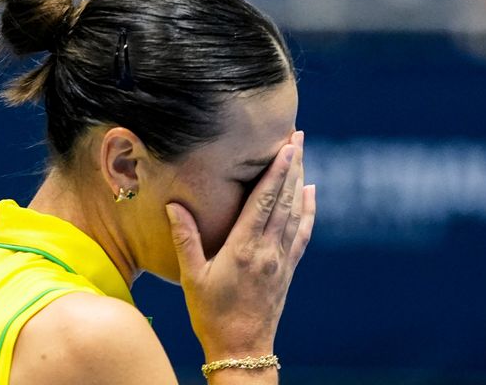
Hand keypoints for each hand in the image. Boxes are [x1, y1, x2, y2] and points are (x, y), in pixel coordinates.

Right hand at [165, 131, 315, 360]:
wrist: (242, 350)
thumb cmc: (211, 314)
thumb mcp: (192, 276)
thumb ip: (185, 238)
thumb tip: (174, 205)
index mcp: (245, 248)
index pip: (265, 201)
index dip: (277, 171)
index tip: (286, 146)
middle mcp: (269, 250)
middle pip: (286, 200)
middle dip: (293, 165)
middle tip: (299, 137)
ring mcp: (282, 260)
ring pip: (296, 212)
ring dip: (301, 181)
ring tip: (302, 155)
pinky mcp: (287, 270)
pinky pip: (303, 233)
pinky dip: (308, 211)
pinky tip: (311, 194)